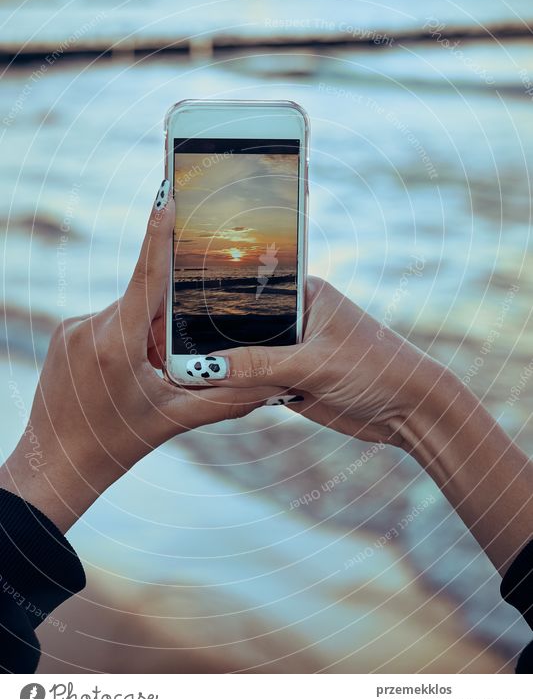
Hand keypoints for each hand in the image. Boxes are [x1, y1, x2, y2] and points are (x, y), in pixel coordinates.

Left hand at [0, 181, 278, 531]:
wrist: (56, 465)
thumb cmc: (117, 445)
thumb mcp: (176, 422)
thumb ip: (225, 398)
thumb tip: (270, 382)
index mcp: (116, 345)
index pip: (146, 276)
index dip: (160, 234)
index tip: (167, 194)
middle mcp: (89, 327)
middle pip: (144, 298)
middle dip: (168, 317)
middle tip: (172, 357)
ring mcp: (71, 328)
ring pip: (127, 310)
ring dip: (146, 331)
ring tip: (147, 376)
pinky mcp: (63, 334)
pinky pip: (108, 320)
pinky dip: (127, 336)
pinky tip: (127, 373)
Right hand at [195, 276, 439, 444]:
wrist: (410, 411)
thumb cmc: (376, 368)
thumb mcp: (314, 364)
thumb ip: (260, 365)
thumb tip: (206, 367)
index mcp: (304, 293)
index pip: (249, 286)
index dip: (213, 297)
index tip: (175, 306)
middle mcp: (295, 317)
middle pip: (240, 324)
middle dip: (211, 336)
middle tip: (167, 344)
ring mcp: (292, 350)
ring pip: (244, 355)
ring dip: (222, 366)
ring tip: (177, 369)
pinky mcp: (292, 380)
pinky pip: (254, 381)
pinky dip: (236, 388)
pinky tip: (206, 390)